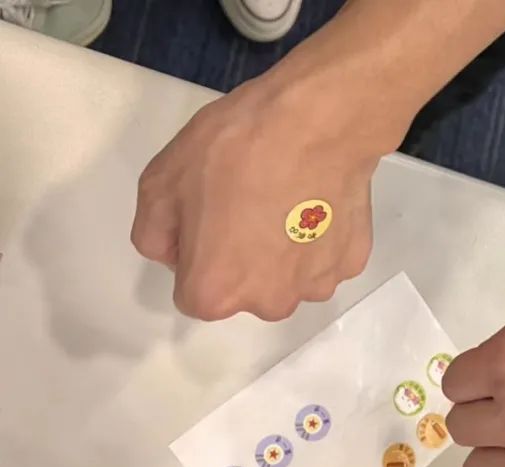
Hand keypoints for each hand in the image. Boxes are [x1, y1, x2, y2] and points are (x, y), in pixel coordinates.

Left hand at [131, 73, 383, 320]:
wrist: (316, 124)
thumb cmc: (237, 151)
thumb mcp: (160, 182)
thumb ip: (153, 234)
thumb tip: (174, 253)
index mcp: (216, 291)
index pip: (194, 292)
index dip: (194, 253)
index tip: (206, 217)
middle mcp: (268, 303)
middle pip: (246, 291)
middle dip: (241, 260)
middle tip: (245, 205)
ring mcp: (315, 285)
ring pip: (288, 277)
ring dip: (282, 252)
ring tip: (284, 200)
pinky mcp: (350, 263)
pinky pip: (323, 258)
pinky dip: (317, 237)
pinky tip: (313, 200)